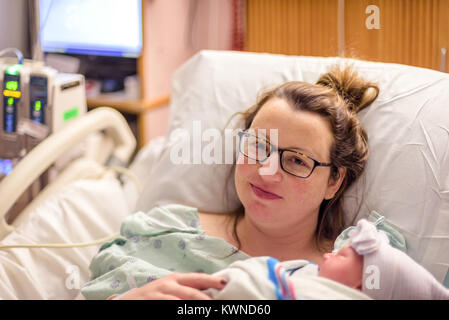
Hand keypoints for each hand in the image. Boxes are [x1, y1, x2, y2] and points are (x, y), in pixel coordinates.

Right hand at [109, 272, 226, 299]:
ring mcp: (158, 294)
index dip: (211, 280)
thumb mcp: (171, 288)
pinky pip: (167, 306)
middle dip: (206, 300)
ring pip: (179, 301)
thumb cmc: (155, 296)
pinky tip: (186, 312)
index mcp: (176, 279)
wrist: (126, 301)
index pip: (197, 279)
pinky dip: (178, 310)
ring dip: (193, 307)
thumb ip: (188, 289)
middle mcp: (168, 285)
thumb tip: (213, 290)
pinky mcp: (150, 302)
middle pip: (191, 292)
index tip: (225, 283)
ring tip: (207, 308)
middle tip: (218, 304)